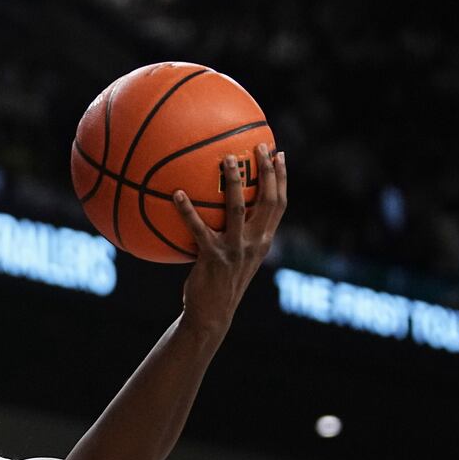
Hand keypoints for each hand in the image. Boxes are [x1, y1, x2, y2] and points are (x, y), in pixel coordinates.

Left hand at [172, 145, 288, 335]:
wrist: (212, 313)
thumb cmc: (220, 282)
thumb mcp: (237, 257)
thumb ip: (237, 234)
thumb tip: (223, 208)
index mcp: (263, 241)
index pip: (280, 204)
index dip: (282, 178)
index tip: (280, 153)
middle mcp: (255, 243)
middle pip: (268, 201)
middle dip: (266, 172)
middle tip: (259, 146)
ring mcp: (235, 249)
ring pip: (238, 209)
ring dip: (234, 182)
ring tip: (226, 159)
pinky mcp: (213, 257)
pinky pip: (198, 228)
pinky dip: (187, 210)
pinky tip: (176, 194)